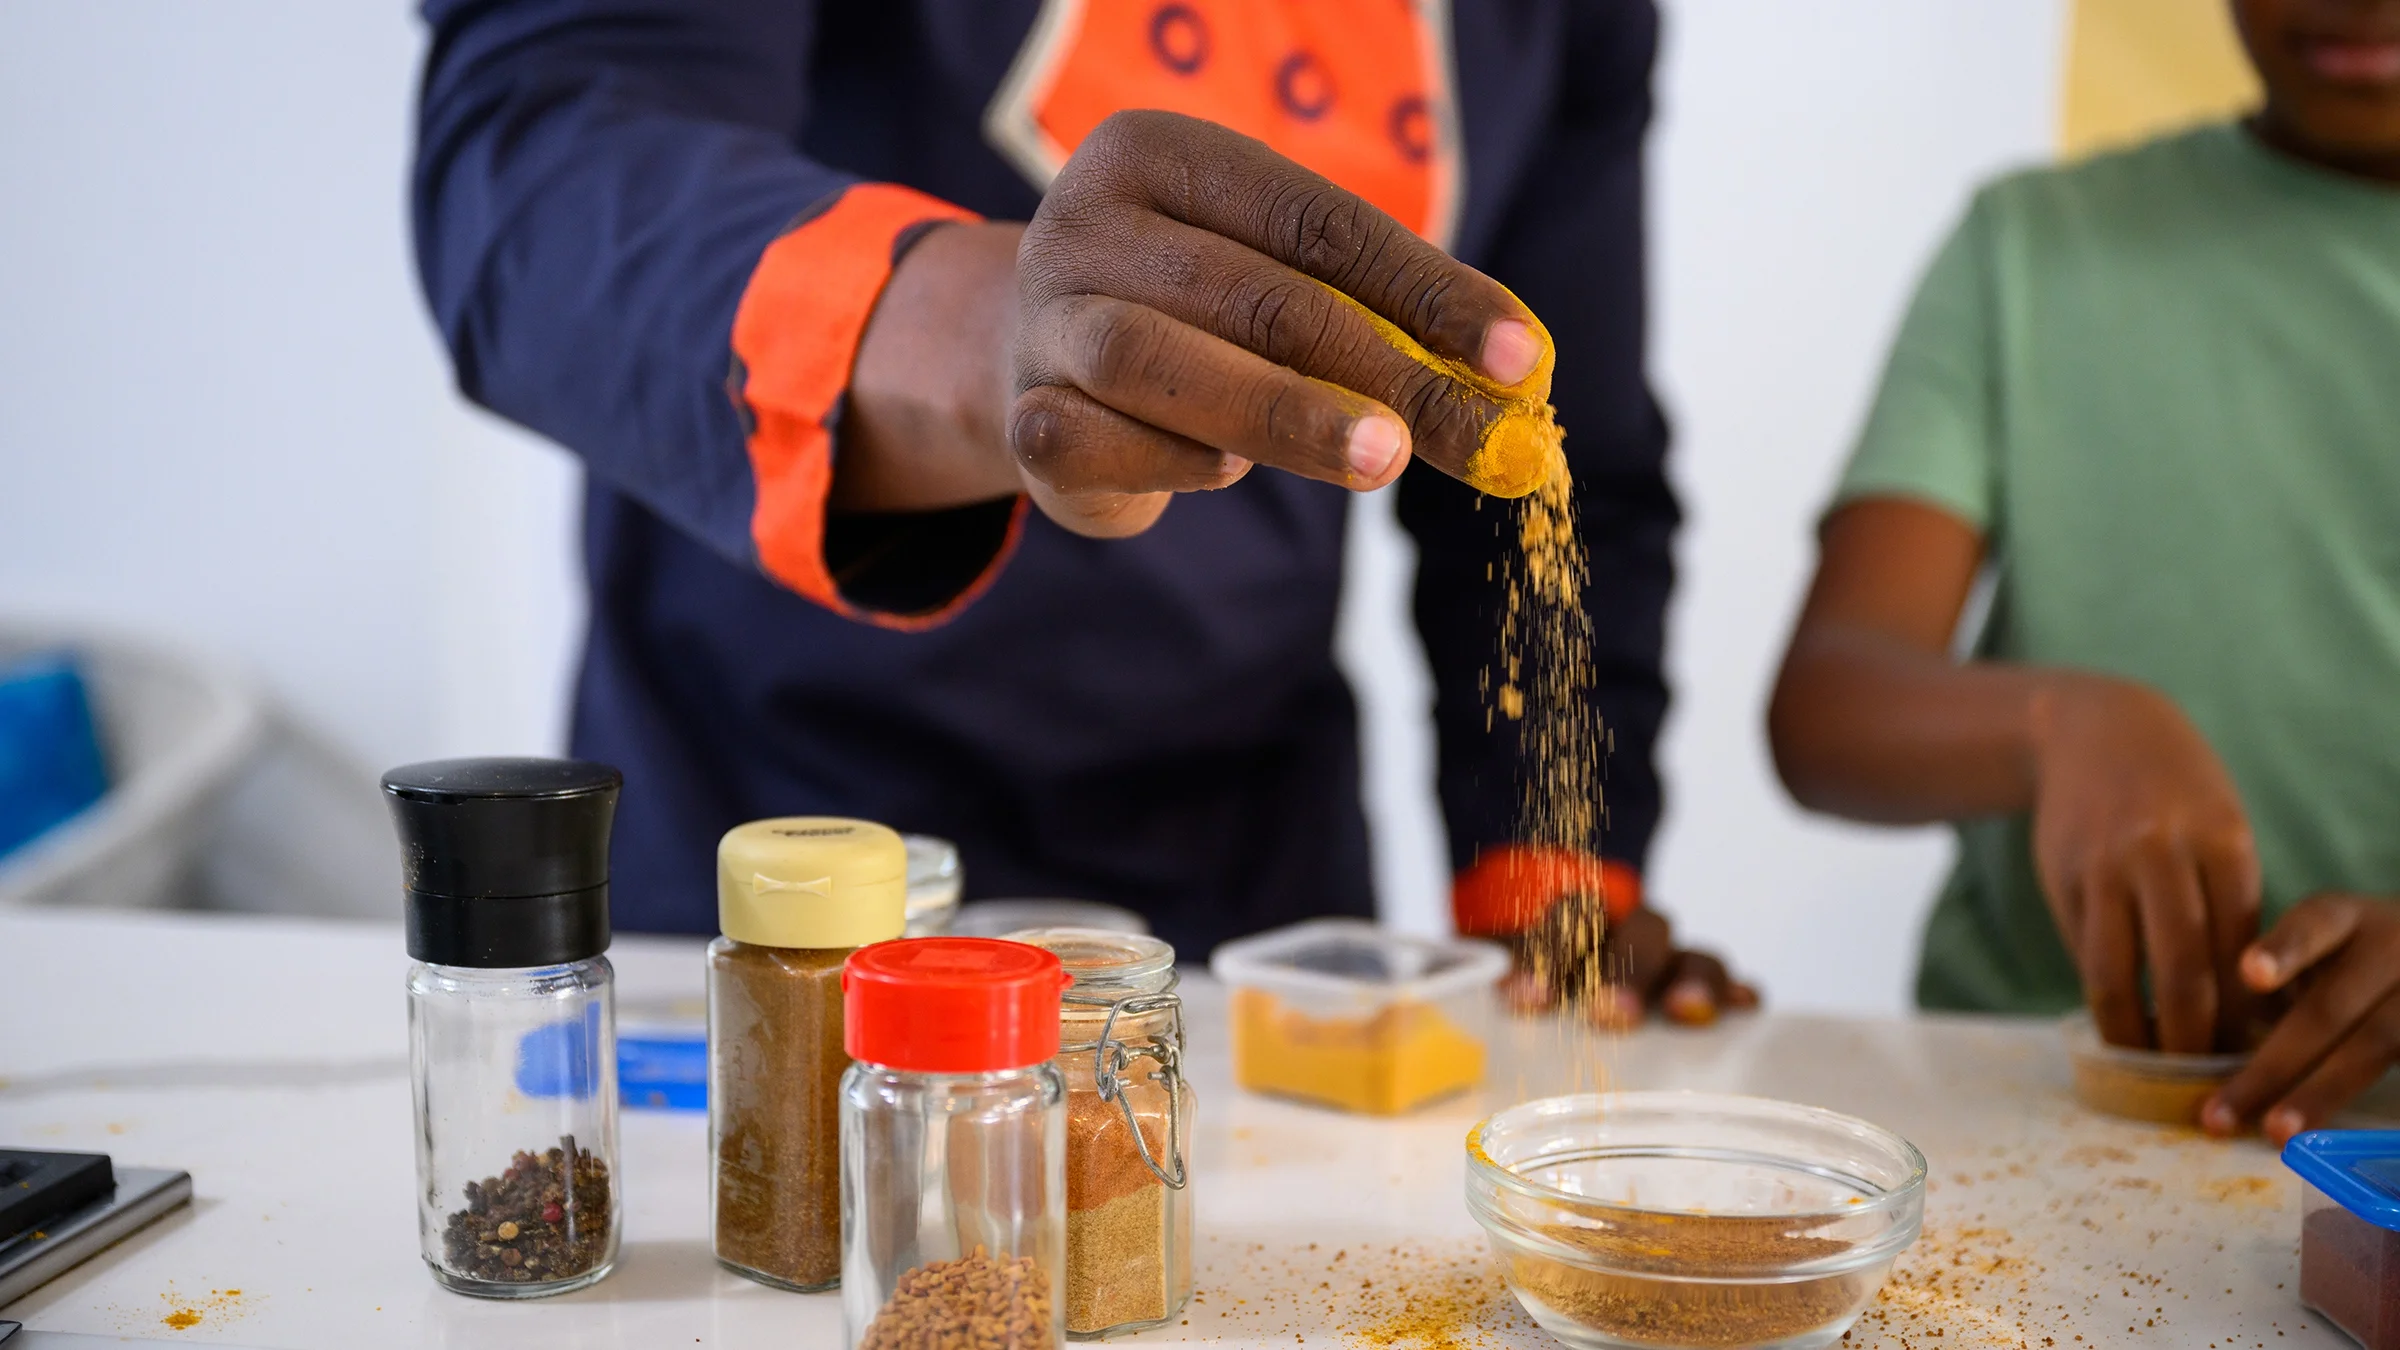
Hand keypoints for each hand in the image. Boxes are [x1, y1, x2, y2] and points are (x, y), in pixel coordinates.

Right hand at [1008, 109, 1552, 535]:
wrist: (1040, 360)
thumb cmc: (1193, 311)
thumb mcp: (1276, 278)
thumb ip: (1373, 311)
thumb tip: (1513, 374)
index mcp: (1160, 155)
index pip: (1315, 222)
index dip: (1426, 292)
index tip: (1516, 359)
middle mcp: (1085, 221)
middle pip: (1251, 295)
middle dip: (1381, 371)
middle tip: (1474, 436)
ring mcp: (1045, 318)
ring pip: (1158, 362)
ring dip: (1284, 413)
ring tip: (1381, 457)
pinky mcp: (1024, 415)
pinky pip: (1096, 439)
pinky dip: (1173, 461)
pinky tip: (1225, 469)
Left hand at [1498, 900, 1759, 1028]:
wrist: (1569, 962)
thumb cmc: (1534, 978)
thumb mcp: (1503, 971)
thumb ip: (1487, 980)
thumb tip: (1448, 1003)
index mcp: (1578, 920)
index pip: (1569, 919)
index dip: (1548, 955)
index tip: (1529, 999)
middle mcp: (1632, 933)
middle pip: (1643, 932)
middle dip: (1627, 971)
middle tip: (1610, 1015)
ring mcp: (1674, 962)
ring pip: (1696, 955)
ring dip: (1694, 980)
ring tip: (1688, 1011)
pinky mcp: (1705, 993)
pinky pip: (1733, 987)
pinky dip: (1738, 996)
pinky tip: (1745, 1010)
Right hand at [2027, 675, 2260, 1052]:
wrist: (2094, 729)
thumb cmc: (2176, 792)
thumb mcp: (2219, 829)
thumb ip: (2227, 903)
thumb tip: (2242, 1002)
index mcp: (2222, 843)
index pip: (2240, 952)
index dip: (2242, 1012)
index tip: (2247, 1052)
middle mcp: (2161, 855)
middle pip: (2181, 972)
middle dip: (2191, 1037)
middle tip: (2199, 1077)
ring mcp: (2104, 867)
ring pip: (2119, 972)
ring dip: (2133, 1028)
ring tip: (2147, 1058)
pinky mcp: (2062, 877)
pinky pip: (2084, 950)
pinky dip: (2101, 989)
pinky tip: (2116, 1012)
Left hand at [2204, 894, 2399, 1142]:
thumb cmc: (2352, 958)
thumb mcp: (2319, 949)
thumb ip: (2270, 981)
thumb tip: (2192, 1037)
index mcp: (2342, 919)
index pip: (2314, 926)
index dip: (2284, 950)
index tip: (2250, 974)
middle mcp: (2388, 949)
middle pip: (2329, 1009)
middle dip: (2272, 1066)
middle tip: (2220, 1113)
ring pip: (2373, 1047)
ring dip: (2319, 1095)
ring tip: (2275, 1133)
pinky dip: (2361, 1099)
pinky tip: (2335, 1138)